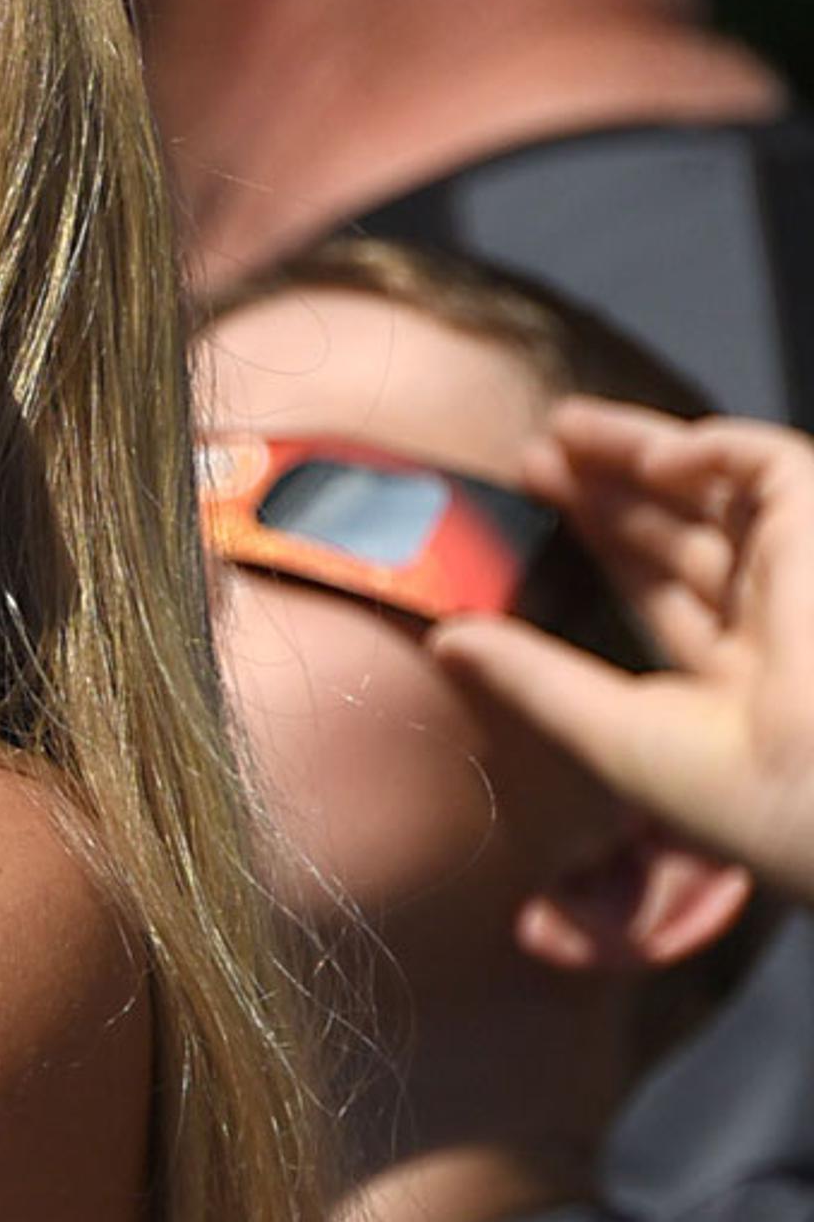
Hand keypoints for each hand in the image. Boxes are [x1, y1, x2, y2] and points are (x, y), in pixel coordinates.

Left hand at [429, 402, 813, 901]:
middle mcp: (773, 621)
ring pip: (714, 489)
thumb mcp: (607, 728)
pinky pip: (773, 463)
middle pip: (679, 531)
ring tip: (561, 432)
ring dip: (640, 453)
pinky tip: (644, 454)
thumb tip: (443, 641)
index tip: (524, 519)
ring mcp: (799, 576)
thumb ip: (529, 677)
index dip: (598, 549)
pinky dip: (712, 447)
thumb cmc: (732, 789)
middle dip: (606, 491)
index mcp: (735, 677)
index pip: (658, 591)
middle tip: (531, 460)